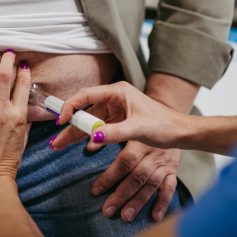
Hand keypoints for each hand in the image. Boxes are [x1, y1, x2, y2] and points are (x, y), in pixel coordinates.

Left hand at [0, 51, 31, 186]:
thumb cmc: (8, 159)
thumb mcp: (23, 137)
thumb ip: (26, 119)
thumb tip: (28, 106)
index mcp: (18, 116)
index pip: (22, 85)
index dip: (23, 71)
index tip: (22, 64)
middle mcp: (1, 113)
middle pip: (4, 77)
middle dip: (6, 61)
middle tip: (7, 53)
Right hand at [51, 82, 187, 221]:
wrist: (181, 133)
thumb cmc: (164, 125)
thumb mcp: (138, 129)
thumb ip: (114, 133)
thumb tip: (93, 137)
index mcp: (118, 91)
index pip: (86, 95)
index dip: (70, 106)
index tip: (61, 121)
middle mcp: (114, 97)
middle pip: (84, 110)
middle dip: (70, 126)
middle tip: (56, 141)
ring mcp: (116, 109)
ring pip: (90, 121)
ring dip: (76, 133)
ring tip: (60, 145)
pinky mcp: (119, 120)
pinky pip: (99, 128)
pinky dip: (89, 137)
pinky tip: (80, 145)